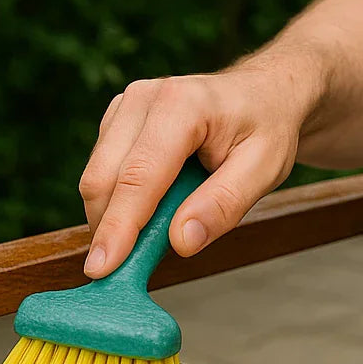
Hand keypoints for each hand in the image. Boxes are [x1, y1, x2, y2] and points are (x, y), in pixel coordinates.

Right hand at [78, 57, 321, 277]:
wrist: (262, 94)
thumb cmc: (266, 128)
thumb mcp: (265, 170)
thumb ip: (223, 205)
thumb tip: (181, 241)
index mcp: (181, 105)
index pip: (138, 177)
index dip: (118, 227)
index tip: (102, 268)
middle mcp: (144, 98)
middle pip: (104, 178)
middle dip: (110, 229)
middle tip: (133, 266)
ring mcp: (125, 106)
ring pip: (96, 177)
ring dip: (115, 215)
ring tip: (161, 225)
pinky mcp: (116, 119)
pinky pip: (102, 170)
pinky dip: (118, 200)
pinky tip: (153, 205)